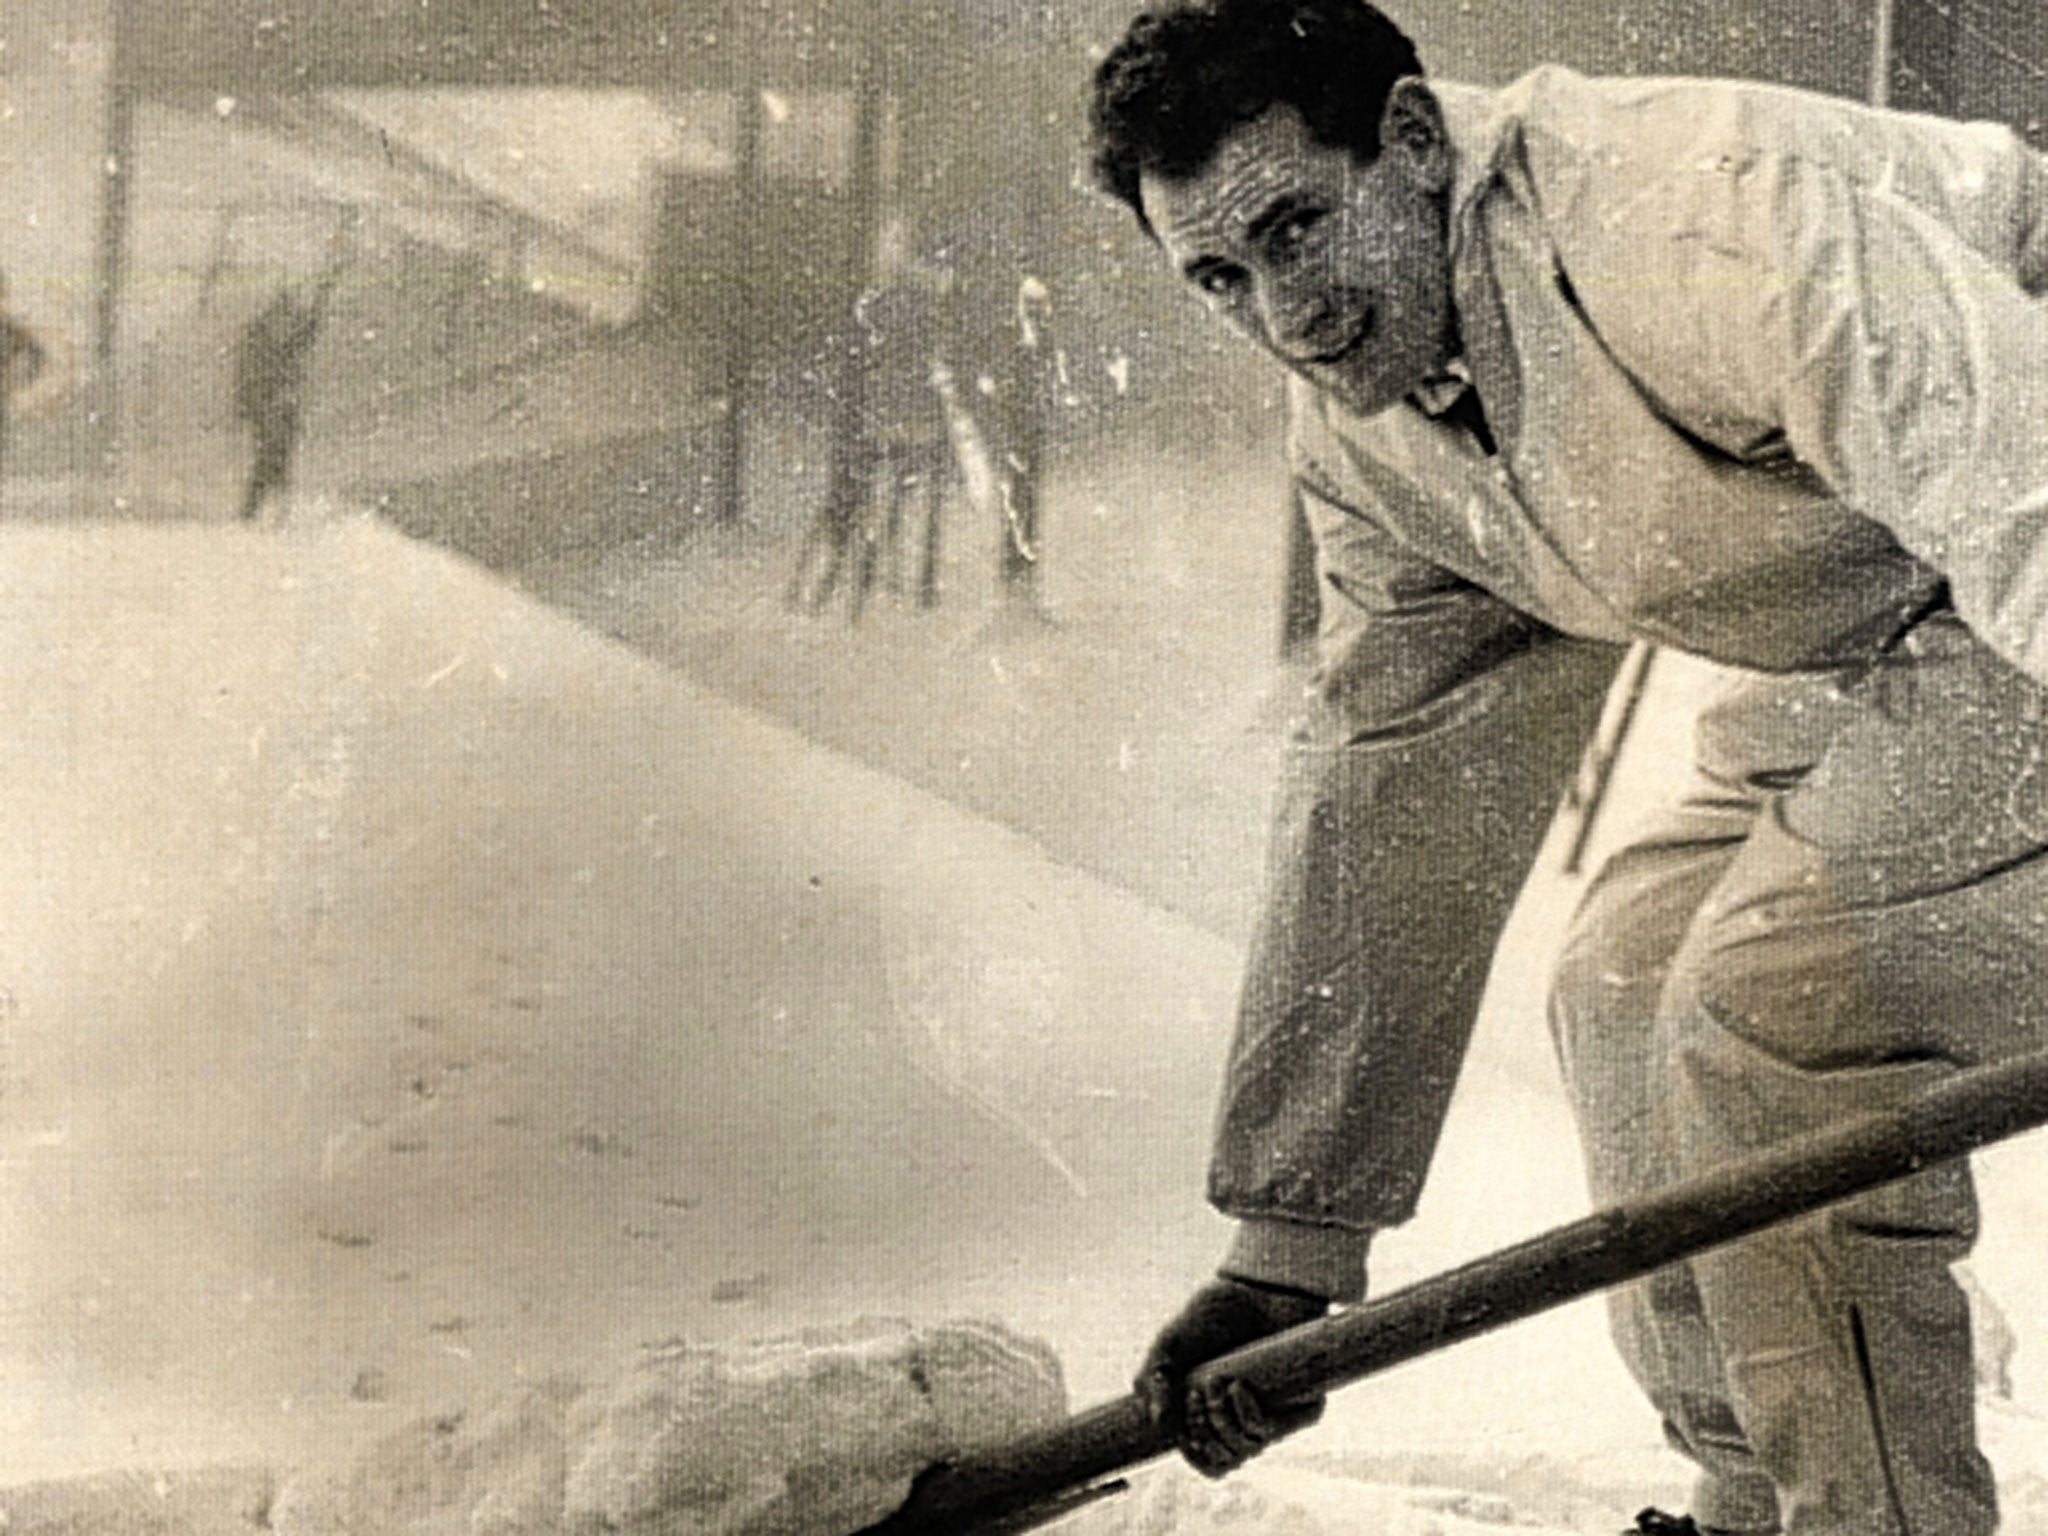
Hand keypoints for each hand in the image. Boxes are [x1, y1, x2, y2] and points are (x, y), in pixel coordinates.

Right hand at [1134, 1276, 1329, 1477]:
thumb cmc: (1215, 1314)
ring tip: (1213, 1382)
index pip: (1210, 1461)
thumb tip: (1156, 1423)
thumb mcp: (1173, 1343)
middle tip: (1194, 1395)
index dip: (1195, 1456)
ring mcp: (1278, 1413)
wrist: (1257, 1286)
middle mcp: (1250, 1419)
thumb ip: (1155, 1377)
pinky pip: (1274, 1431)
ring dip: (1221, 1420)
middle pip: (1227, 1460)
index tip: (1182, 1435)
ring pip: (1248, 1449)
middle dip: (1203, 1432)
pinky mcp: (1304, 1405)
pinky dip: (1248, 1414)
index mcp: (1220, 1413)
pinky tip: (1237, 1387)